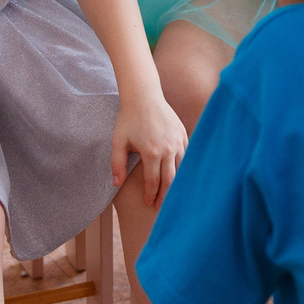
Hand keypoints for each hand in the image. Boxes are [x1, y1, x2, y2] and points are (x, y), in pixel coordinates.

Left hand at [112, 90, 185, 208]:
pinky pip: (185, 156)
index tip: (147, 204)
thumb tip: (117, 184)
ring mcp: (178, 141)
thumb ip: (117, 164)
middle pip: (170, 180)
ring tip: (171, 194)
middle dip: (165, 196)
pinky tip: (178, 175)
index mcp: (152, 152)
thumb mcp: (118, 141)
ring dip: (176, 184)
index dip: (150, 195)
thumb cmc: (128, 118)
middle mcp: (168, 149)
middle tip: (160, 207)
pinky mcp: (183, 134)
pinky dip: (182, 168)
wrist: (144, 96)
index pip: (153, 181)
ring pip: (180, 169)